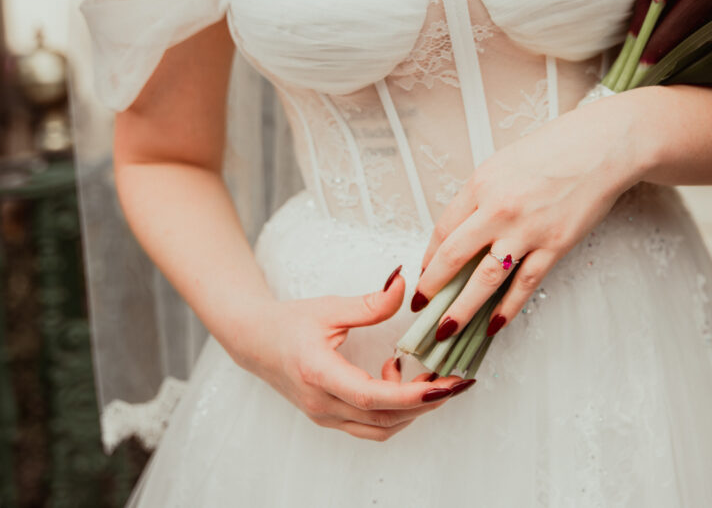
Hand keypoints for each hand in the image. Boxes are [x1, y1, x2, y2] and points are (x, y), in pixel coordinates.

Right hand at [231, 266, 469, 441]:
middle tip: (456, 382)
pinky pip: (371, 426)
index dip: (412, 395)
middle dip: (426, 403)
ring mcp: (325, 415)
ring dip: (413, 409)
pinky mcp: (330, 416)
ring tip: (432, 378)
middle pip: (384, 418)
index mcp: (319, 373)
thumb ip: (371, 303)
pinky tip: (397, 377)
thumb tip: (404, 284)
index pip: (373, 396)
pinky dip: (394, 410)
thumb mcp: (330, 307)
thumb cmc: (289, 323)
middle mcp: (322, 402)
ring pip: (380, 428)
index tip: (444, 385)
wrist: (254, 342)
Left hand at [412, 93, 644, 340]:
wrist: (604, 146)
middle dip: (432, 288)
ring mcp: (527, 230)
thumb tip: (466, 228)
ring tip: (446, 329)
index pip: (443, 229)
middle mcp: (498, 209)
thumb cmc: (558, 147)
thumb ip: (484, 194)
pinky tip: (494, 324)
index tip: (424, 274)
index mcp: (481, 184)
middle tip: (420, 307)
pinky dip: (507, 308)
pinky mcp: (555, 245)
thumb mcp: (505, 163)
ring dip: (462, 309)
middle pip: (453, 257)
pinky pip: (524, 284)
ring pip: (484, 280)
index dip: (429, 257)